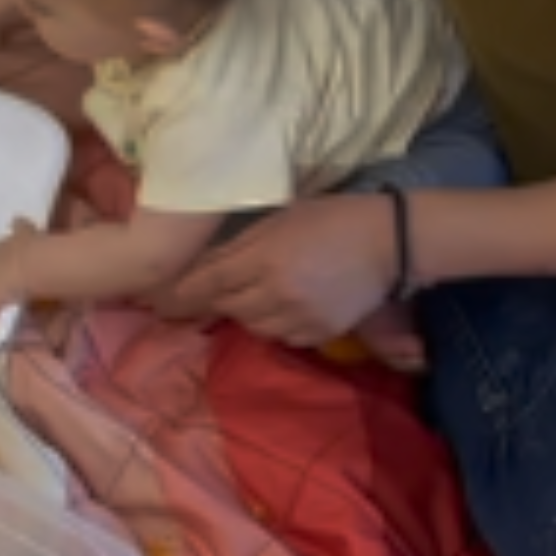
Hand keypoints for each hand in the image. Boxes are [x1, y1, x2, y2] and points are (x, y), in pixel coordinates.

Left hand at [159, 193, 394, 344]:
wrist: (392, 242)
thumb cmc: (333, 218)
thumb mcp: (280, 220)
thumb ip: (239, 247)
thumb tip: (202, 269)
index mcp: (264, 258)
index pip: (209, 284)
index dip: (183, 296)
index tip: (162, 304)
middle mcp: (277, 293)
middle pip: (229, 308)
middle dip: (220, 300)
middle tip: (219, 292)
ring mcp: (299, 317)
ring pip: (254, 327)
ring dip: (249, 313)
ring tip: (264, 292)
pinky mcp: (319, 333)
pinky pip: (283, 337)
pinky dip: (278, 324)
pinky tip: (291, 304)